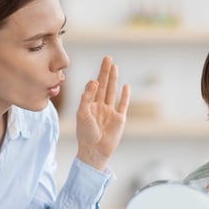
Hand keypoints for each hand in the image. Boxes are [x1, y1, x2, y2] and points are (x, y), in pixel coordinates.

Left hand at [75, 56, 130, 170]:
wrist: (94, 150)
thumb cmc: (85, 133)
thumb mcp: (82, 113)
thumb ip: (87, 96)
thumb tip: (95, 80)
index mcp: (89, 105)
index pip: (93, 87)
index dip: (95, 77)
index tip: (97, 73)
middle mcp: (100, 106)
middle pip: (104, 85)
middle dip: (105, 72)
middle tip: (108, 58)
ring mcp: (110, 112)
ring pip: (112, 91)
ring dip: (114, 79)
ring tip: (115, 66)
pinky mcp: (119, 119)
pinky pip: (123, 104)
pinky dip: (125, 95)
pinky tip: (126, 86)